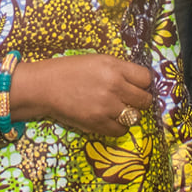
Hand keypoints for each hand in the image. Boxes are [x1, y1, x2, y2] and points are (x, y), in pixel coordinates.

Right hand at [12, 55, 155, 139]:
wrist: (44, 87)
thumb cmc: (69, 71)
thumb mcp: (97, 61)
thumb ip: (119, 70)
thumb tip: (139, 83)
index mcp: (114, 67)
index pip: (146, 78)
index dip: (143, 84)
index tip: (137, 86)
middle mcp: (114, 86)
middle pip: (144, 100)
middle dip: (139, 101)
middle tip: (130, 101)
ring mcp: (106, 106)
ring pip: (135, 117)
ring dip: (129, 115)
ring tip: (118, 111)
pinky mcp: (97, 123)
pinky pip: (121, 130)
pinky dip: (118, 127)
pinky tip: (110, 120)